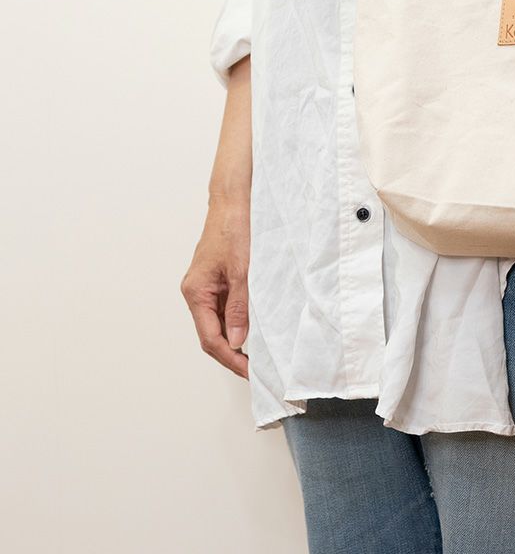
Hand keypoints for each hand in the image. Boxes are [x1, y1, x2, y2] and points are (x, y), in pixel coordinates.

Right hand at [180, 194, 249, 379]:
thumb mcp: (242, 270)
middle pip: (213, 334)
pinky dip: (240, 320)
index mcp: (196, 291)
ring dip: (238, 338)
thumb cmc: (234, 227)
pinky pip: (227, 308)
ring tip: (261, 353)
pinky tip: (257, 327)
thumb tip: (238, 341)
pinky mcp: (218, 280)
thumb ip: (239, 306)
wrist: (234, 200)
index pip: (210, 338)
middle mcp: (197, 292)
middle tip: (258, 369)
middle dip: (234, 353)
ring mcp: (207, 287)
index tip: (250, 372)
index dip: (231, 358)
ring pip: (220, 322)